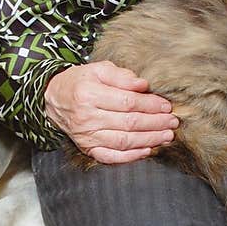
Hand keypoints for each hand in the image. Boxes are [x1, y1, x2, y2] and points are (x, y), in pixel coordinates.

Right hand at [45, 61, 178, 163]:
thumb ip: (122, 76)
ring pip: (123, 141)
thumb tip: (143, 85)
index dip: (150, 105)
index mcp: (89, 94)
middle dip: (155, 123)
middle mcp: (87, 117)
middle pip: (128, 123)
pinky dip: (130, 156)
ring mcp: (86, 136)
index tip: (166, 105)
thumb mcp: (98, 69)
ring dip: (149, 139)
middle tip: (173, 121)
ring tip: (167, 136)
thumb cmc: (80, 82)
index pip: (127, 102)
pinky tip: (147, 150)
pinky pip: (111, 157)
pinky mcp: (87, 148)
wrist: (54, 99)